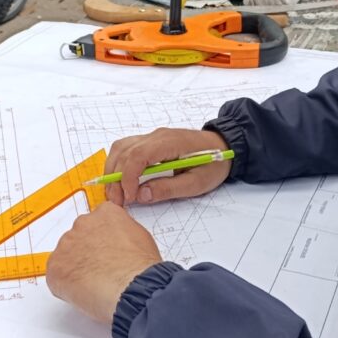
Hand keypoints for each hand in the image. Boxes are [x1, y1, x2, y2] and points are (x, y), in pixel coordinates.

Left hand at [44, 201, 164, 325]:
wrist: (129, 287)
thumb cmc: (139, 266)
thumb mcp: (140, 237)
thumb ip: (121, 233)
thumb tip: (115, 243)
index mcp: (105, 213)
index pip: (98, 222)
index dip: (102, 239)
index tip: (106, 251)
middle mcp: (82, 224)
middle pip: (79, 237)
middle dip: (86, 251)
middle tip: (98, 268)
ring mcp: (66, 244)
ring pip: (66, 256)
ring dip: (75, 267)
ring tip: (92, 282)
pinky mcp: (54, 266)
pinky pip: (56, 275)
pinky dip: (65, 284)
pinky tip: (82, 290)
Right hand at [100, 128, 233, 208]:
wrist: (224, 148)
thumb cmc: (213, 164)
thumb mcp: (197, 183)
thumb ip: (169, 188)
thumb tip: (142, 195)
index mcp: (171, 142)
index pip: (138, 155)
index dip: (128, 177)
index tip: (129, 197)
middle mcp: (158, 135)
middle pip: (125, 152)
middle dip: (116, 179)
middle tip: (118, 202)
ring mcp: (152, 137)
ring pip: (120, 149)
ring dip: (113, 171)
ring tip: (116, 194)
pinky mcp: (150, 142)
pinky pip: (126, 149)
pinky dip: (118, 165)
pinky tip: (121, 181)